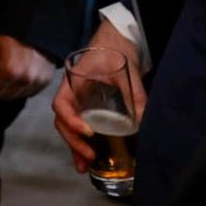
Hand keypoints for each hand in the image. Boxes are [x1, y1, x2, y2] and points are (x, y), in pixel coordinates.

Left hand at [0, 35, 55, 99]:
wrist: (38, 31)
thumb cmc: (15, 38)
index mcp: (10, 71)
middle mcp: (25, 80)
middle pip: (5, 96)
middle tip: (1, 71)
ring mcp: (37, 82)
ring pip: (17, 96)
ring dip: (12, 88)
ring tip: (14, 71)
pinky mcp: (45, 83)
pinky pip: (30, 93)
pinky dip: (24, 87)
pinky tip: (23, 74)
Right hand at [52, 20, 145, 173]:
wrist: (116, 39)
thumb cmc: (116, 50)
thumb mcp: (127, 71)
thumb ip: (135, 96)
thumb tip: (143, 122)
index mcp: (74, 82)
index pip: (61, 104)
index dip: (71, 120)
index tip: (88, 131)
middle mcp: (72, 94)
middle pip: (62, 120)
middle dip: (73, 141)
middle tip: (89, 156)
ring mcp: (78, 101)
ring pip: (68, 126)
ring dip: (75, 146)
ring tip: (84, 167)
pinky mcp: (87, 107)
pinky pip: (79, 125)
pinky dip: (81, 142)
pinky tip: (89, 157)